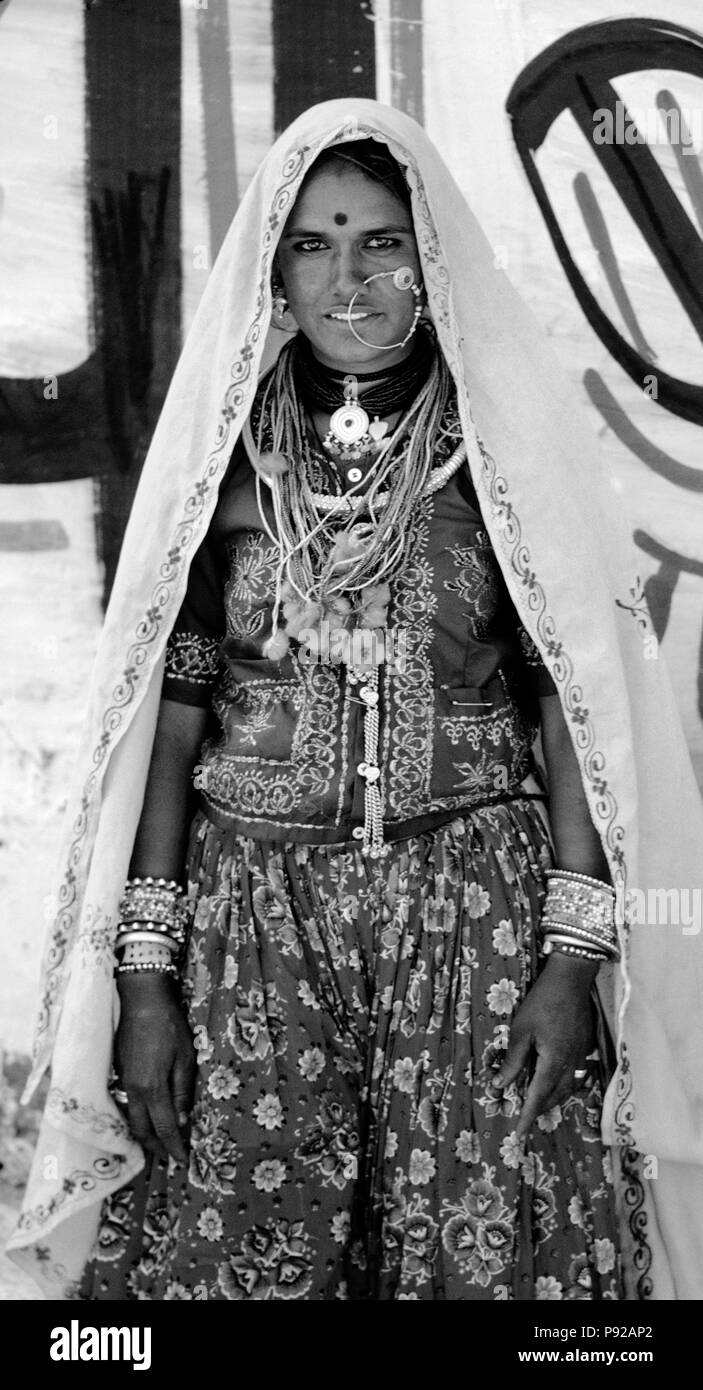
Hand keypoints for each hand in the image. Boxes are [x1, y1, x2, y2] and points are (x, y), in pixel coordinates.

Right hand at [114, 974, 195, 1163]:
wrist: (140, 1000)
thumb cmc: (169, 1026)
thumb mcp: (186, 1057)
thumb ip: (182, 1092)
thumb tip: (181, 1122)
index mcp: (152, 1088)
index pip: (164, 1129)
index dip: (174, 1147)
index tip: (184, 1161)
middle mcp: (133, 1090)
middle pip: (142, 1131)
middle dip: (157, 1148)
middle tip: (172, 1157)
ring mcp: (123, 1081)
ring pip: (132, 1120)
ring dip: (146, 1136)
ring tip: (162, 1144)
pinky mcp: (120, 1073)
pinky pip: (128, 1105)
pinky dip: (139, 1118)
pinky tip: (150, 1118)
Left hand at [493, 954, 597, 1141]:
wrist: (572, 979)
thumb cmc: (542, 1001)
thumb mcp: (521, 1030)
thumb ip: (513, 1061)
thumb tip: (499, 1085)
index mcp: (553, 1062)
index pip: (538, 1098)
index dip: (527, 1117)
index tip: (519, 1134)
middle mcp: (571, 1064)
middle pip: (555, 1097)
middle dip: (539, 1110)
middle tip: (523, 1117)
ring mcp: (581, 1057)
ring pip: (567, 1089)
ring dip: (552, 1099)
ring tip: (537, 1103)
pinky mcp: (585, 1048)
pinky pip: (576, 1077)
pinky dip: (565, 1087)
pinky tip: (557, 1082)